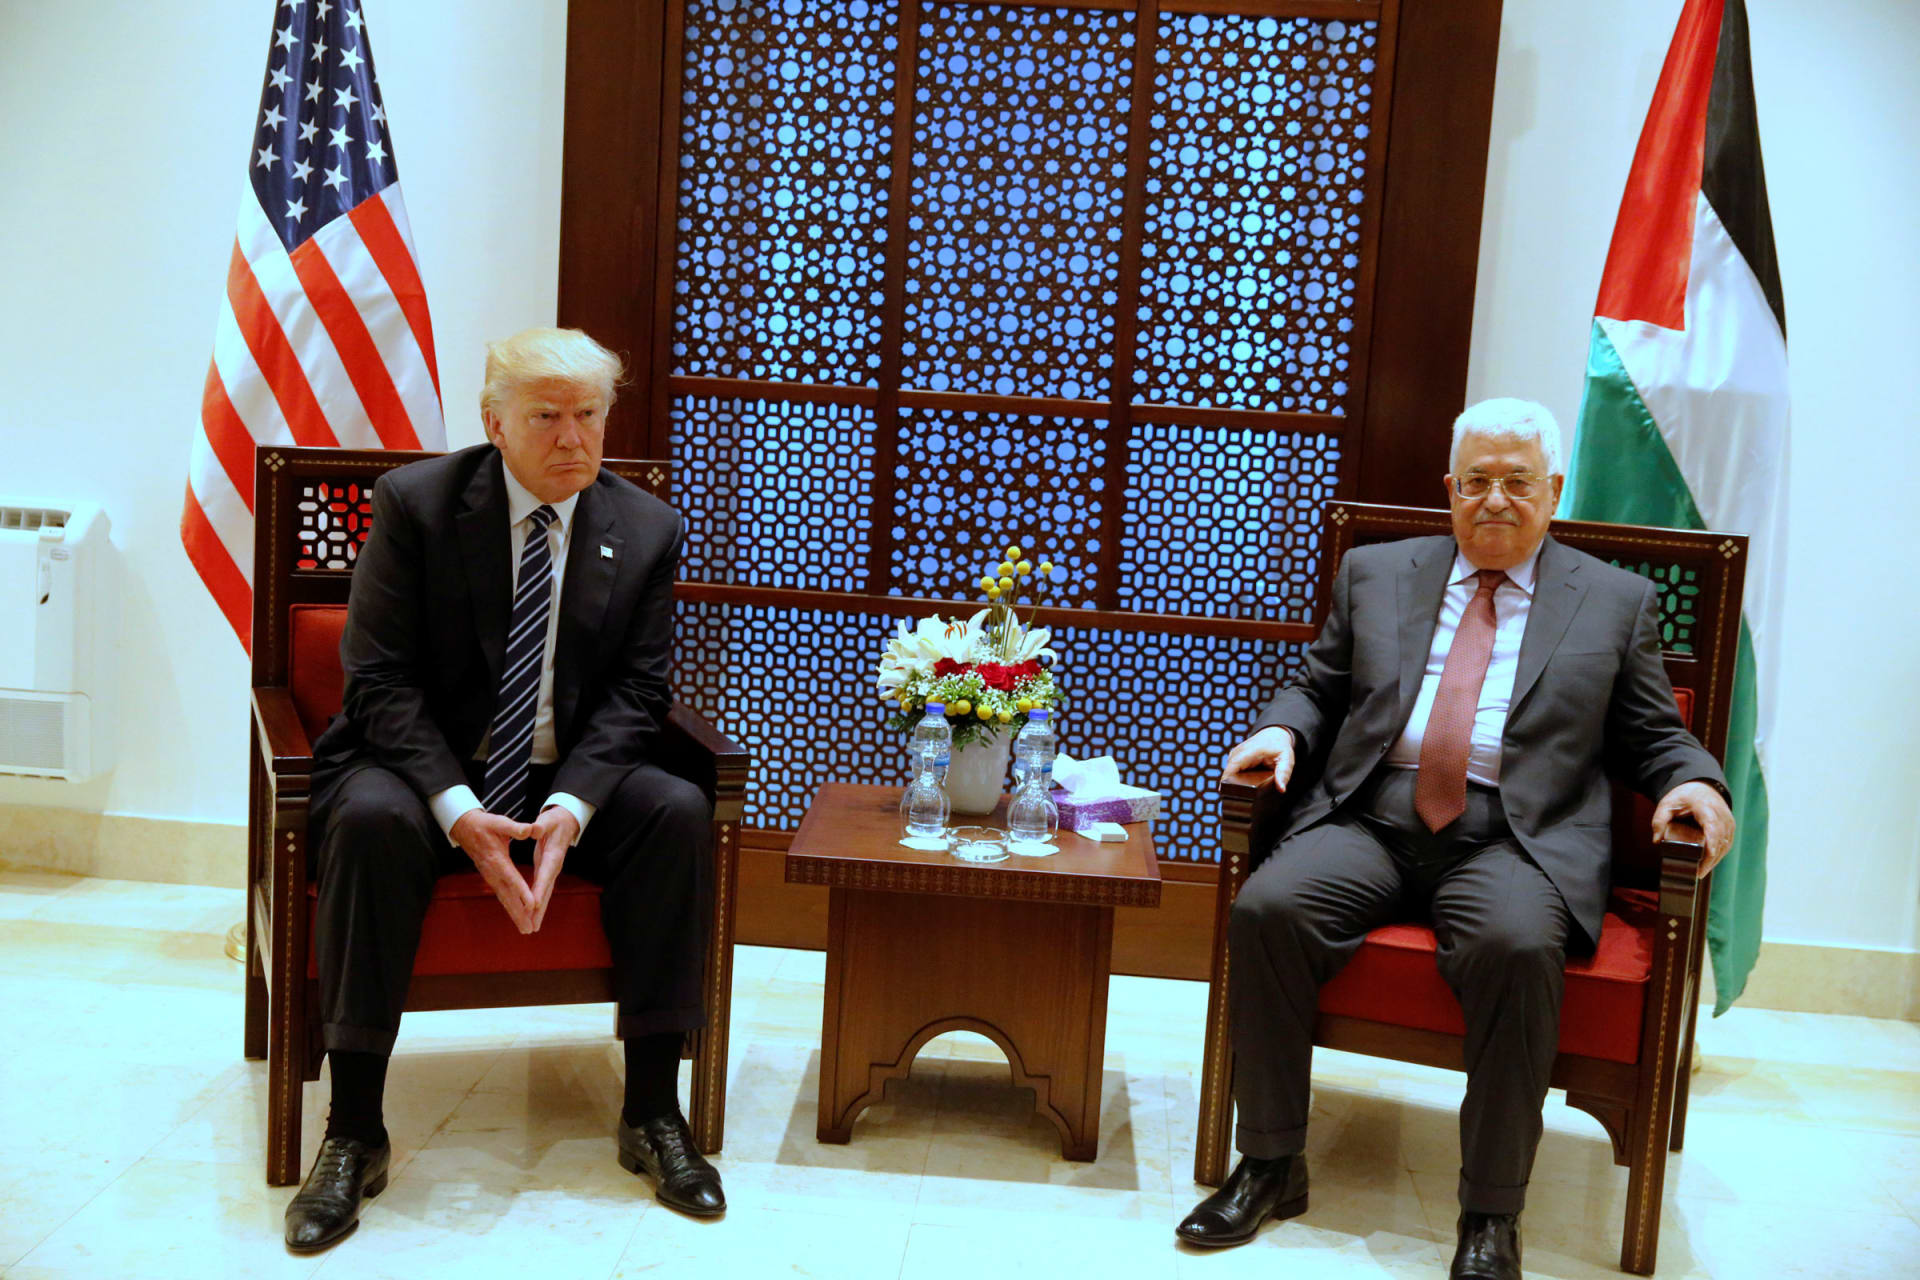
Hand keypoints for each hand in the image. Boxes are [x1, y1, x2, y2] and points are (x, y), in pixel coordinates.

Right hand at [450, 809, 536, 932]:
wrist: (465, 828)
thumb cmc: (485, 824)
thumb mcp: (500, 822)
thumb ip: (516, 828)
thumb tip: (530, 830)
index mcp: (497, 859)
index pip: (512, 878)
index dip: (522, 891)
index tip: (533, 905)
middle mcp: (493, 872)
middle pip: (508, 895)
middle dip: (519, 912)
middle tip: (529, 929)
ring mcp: (490, 877)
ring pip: (504, 899)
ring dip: (514, 914)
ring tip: (526, 929)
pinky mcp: (490, 878)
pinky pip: (501, 896)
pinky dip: (509, 907)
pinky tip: (517, 917)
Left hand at [526, 805, 579, 930]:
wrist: (567, 822)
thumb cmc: (555, 821)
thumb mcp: (547, 820)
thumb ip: (540, 826)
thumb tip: (534, 829)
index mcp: (553, 855)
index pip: (545, 875)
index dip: (539, 890)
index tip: (533, 905)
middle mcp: (554, 867)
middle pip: (547, 891)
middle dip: (539, 910)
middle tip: (532, 926)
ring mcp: (552, 871)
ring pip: (545, 895)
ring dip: (539, 912)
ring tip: (532, 928)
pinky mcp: (548, 873)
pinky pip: (542, 891)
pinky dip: (538, 904)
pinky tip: (532, 915)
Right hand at [1222, 726, 1295, 788]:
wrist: (1274, 735)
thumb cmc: (1280, 747)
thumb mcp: (1286, 760)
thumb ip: (1283, 774)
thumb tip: (1281, 788)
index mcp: (1252, 750)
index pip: (1234, 764)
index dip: (1227, 778)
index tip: (1226, 790)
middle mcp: (1240, 750)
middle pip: (1229, 770)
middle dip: (1232, 783)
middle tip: (1243, 794)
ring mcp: (1235, 753)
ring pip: (1229, 771)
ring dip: (1234, 780)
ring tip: (1247, 786)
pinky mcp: (1234, 757)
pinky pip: (1231, 769)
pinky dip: (1235, 777)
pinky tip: (1245, 780)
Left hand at [1651, 780, 1735, 873]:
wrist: (1700, 788)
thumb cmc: (1684, 797)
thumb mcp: (1667, 804)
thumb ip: (1659, 820)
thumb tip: (1657, 840)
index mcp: (1706, 807)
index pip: (1713, 826)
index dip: (1712, 843)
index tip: (1707, 857)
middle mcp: (1721, 815)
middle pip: (1720, 840)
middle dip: (1710, 858)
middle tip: (1698, 873)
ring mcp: (1728, 822)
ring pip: (1725, 844)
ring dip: (1714, 859)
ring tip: (1701, 872)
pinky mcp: (1730, 828)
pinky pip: (1726, 844)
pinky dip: (1718, 855)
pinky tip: (1708, 864)